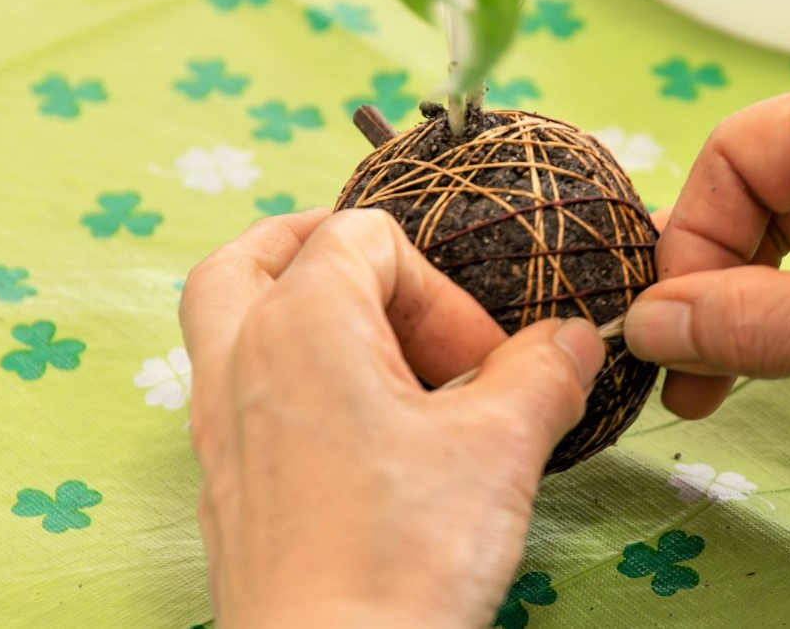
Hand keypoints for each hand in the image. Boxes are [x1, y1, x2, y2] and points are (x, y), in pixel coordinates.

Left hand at [180, 208, 605, 628]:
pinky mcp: (223, 487)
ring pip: (227, 322)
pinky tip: (352, 427)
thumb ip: (543, 370)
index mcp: (299, 321)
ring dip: (294, 310)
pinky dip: (287, 376)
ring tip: (372, 350)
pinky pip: (236, 391)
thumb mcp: (502, 445)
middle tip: (384, 278)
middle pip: (253, 257)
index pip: (366, 238)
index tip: (483, 365)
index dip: (440, 289)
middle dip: (318, 249)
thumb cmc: (404, 552)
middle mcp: (238, 359)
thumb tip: (572, 339)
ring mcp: (218, 427)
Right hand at [624, 63, 789, 511]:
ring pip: (787, 237)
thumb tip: (648, 328)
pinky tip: (777, 363)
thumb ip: (744, 322)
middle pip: (756, 195)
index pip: (737, 154)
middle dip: (718, 282)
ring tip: (723, 380)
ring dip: (751, 306)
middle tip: (690, 366)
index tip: (676, 324)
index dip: (694, 240)